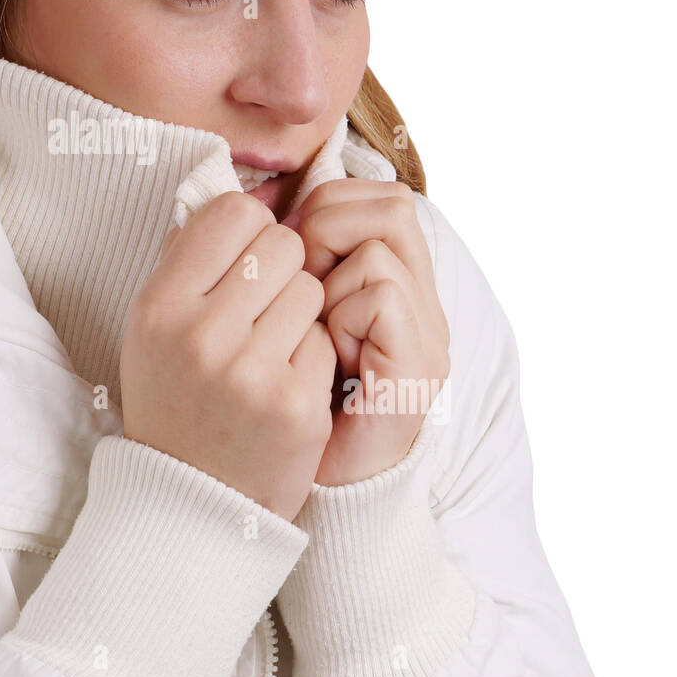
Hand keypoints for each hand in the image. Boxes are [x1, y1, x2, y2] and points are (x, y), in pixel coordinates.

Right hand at [120, 191, 337, 521]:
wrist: (190, 500)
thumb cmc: (175, 397)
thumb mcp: (153, 327)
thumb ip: (188, 260)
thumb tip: (237, 194)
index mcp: (160, 305)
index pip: (233, 213)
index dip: (250, 230)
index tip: (243, 262)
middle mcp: (200, 335)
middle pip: (282, 246)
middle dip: (282, 270)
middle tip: (262, 309)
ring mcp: (249, 372)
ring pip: (311, 290)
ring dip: (300, 313)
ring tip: (271, 348)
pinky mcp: (295, 405)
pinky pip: (326, 340)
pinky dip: (313, 358)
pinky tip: (285, 384)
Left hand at [285, 178, 448, 485]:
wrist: (305, 482)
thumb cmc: (280, 399)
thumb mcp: (279, 315)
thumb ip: (281, 260)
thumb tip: (250, 198)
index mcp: (387, 277)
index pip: (374, 193)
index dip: (323, 203)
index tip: (282, 244)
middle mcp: (418, 296)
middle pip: (389, 203)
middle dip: (327, 227)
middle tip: (295, 278)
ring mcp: (425, 328)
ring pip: (380, 244)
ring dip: (328, 277)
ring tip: (313, 324)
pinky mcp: (421, 360)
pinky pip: (380, 292)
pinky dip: (342, 315)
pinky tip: (331, 355)